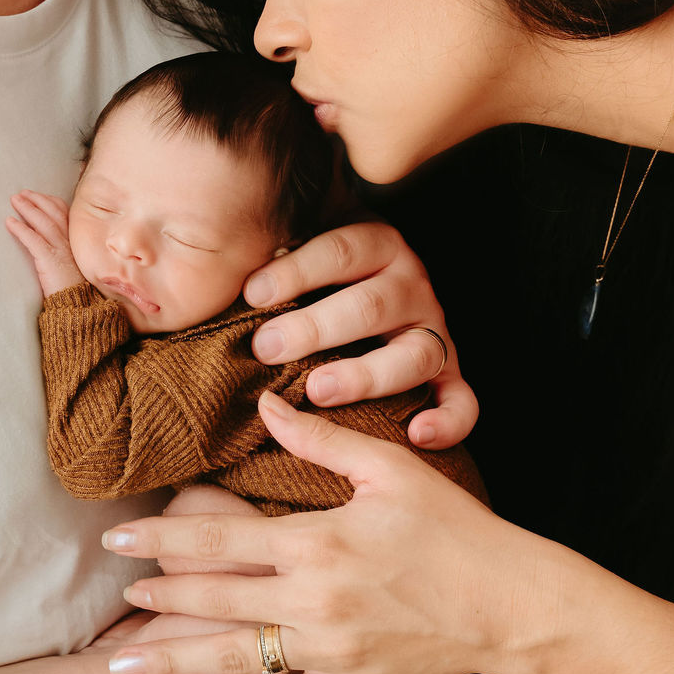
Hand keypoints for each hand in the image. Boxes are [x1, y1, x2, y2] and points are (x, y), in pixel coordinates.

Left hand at [7, 190, 85, 295]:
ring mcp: (61, 251)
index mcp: (74, 241)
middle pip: (53, 212)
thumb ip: (62, 250)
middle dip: (37, 199)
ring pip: (44, 222)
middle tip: (21, 193)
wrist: (78, 307)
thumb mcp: (70, 263)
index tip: (37, 195)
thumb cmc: (72, 288)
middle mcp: (69, 242)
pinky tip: (9, 222)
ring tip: (15, 200)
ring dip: (28, 209)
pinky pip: (34, 241)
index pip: (64, 212)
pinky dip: (21, 229)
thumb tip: (45, 241)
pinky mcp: (50, 262)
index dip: (49, 201)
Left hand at [101, 392, 531, 673]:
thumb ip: (320, 439)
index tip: (119, 534)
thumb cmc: (454, 528)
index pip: (220, 539)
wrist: (512, 603)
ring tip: (123, 662)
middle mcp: (314, 601)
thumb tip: (268, 403)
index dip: (163, 537)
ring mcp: (330, 651)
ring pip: (235, 657)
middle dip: (157, 591)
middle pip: (216, 597)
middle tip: (111, 589)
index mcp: (318, 542)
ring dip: (175, 659)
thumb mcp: (388, 469)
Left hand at [243, 221, 476, 448]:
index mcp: (378, 242)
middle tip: (267, 348)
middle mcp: (412, 284)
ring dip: (365, 375)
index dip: (296, 271)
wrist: (383, 280)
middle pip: (369, 305)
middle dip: (315, 327)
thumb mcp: (306, 237)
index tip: (252, 293)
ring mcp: (435, 330)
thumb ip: (273, 247)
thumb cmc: (322, 268)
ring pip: (414, 355)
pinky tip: (418, 435)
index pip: (339, 251)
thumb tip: (211, 259)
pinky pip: (463, 400)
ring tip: (317, 390)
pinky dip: (449, 421)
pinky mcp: (451, 372)